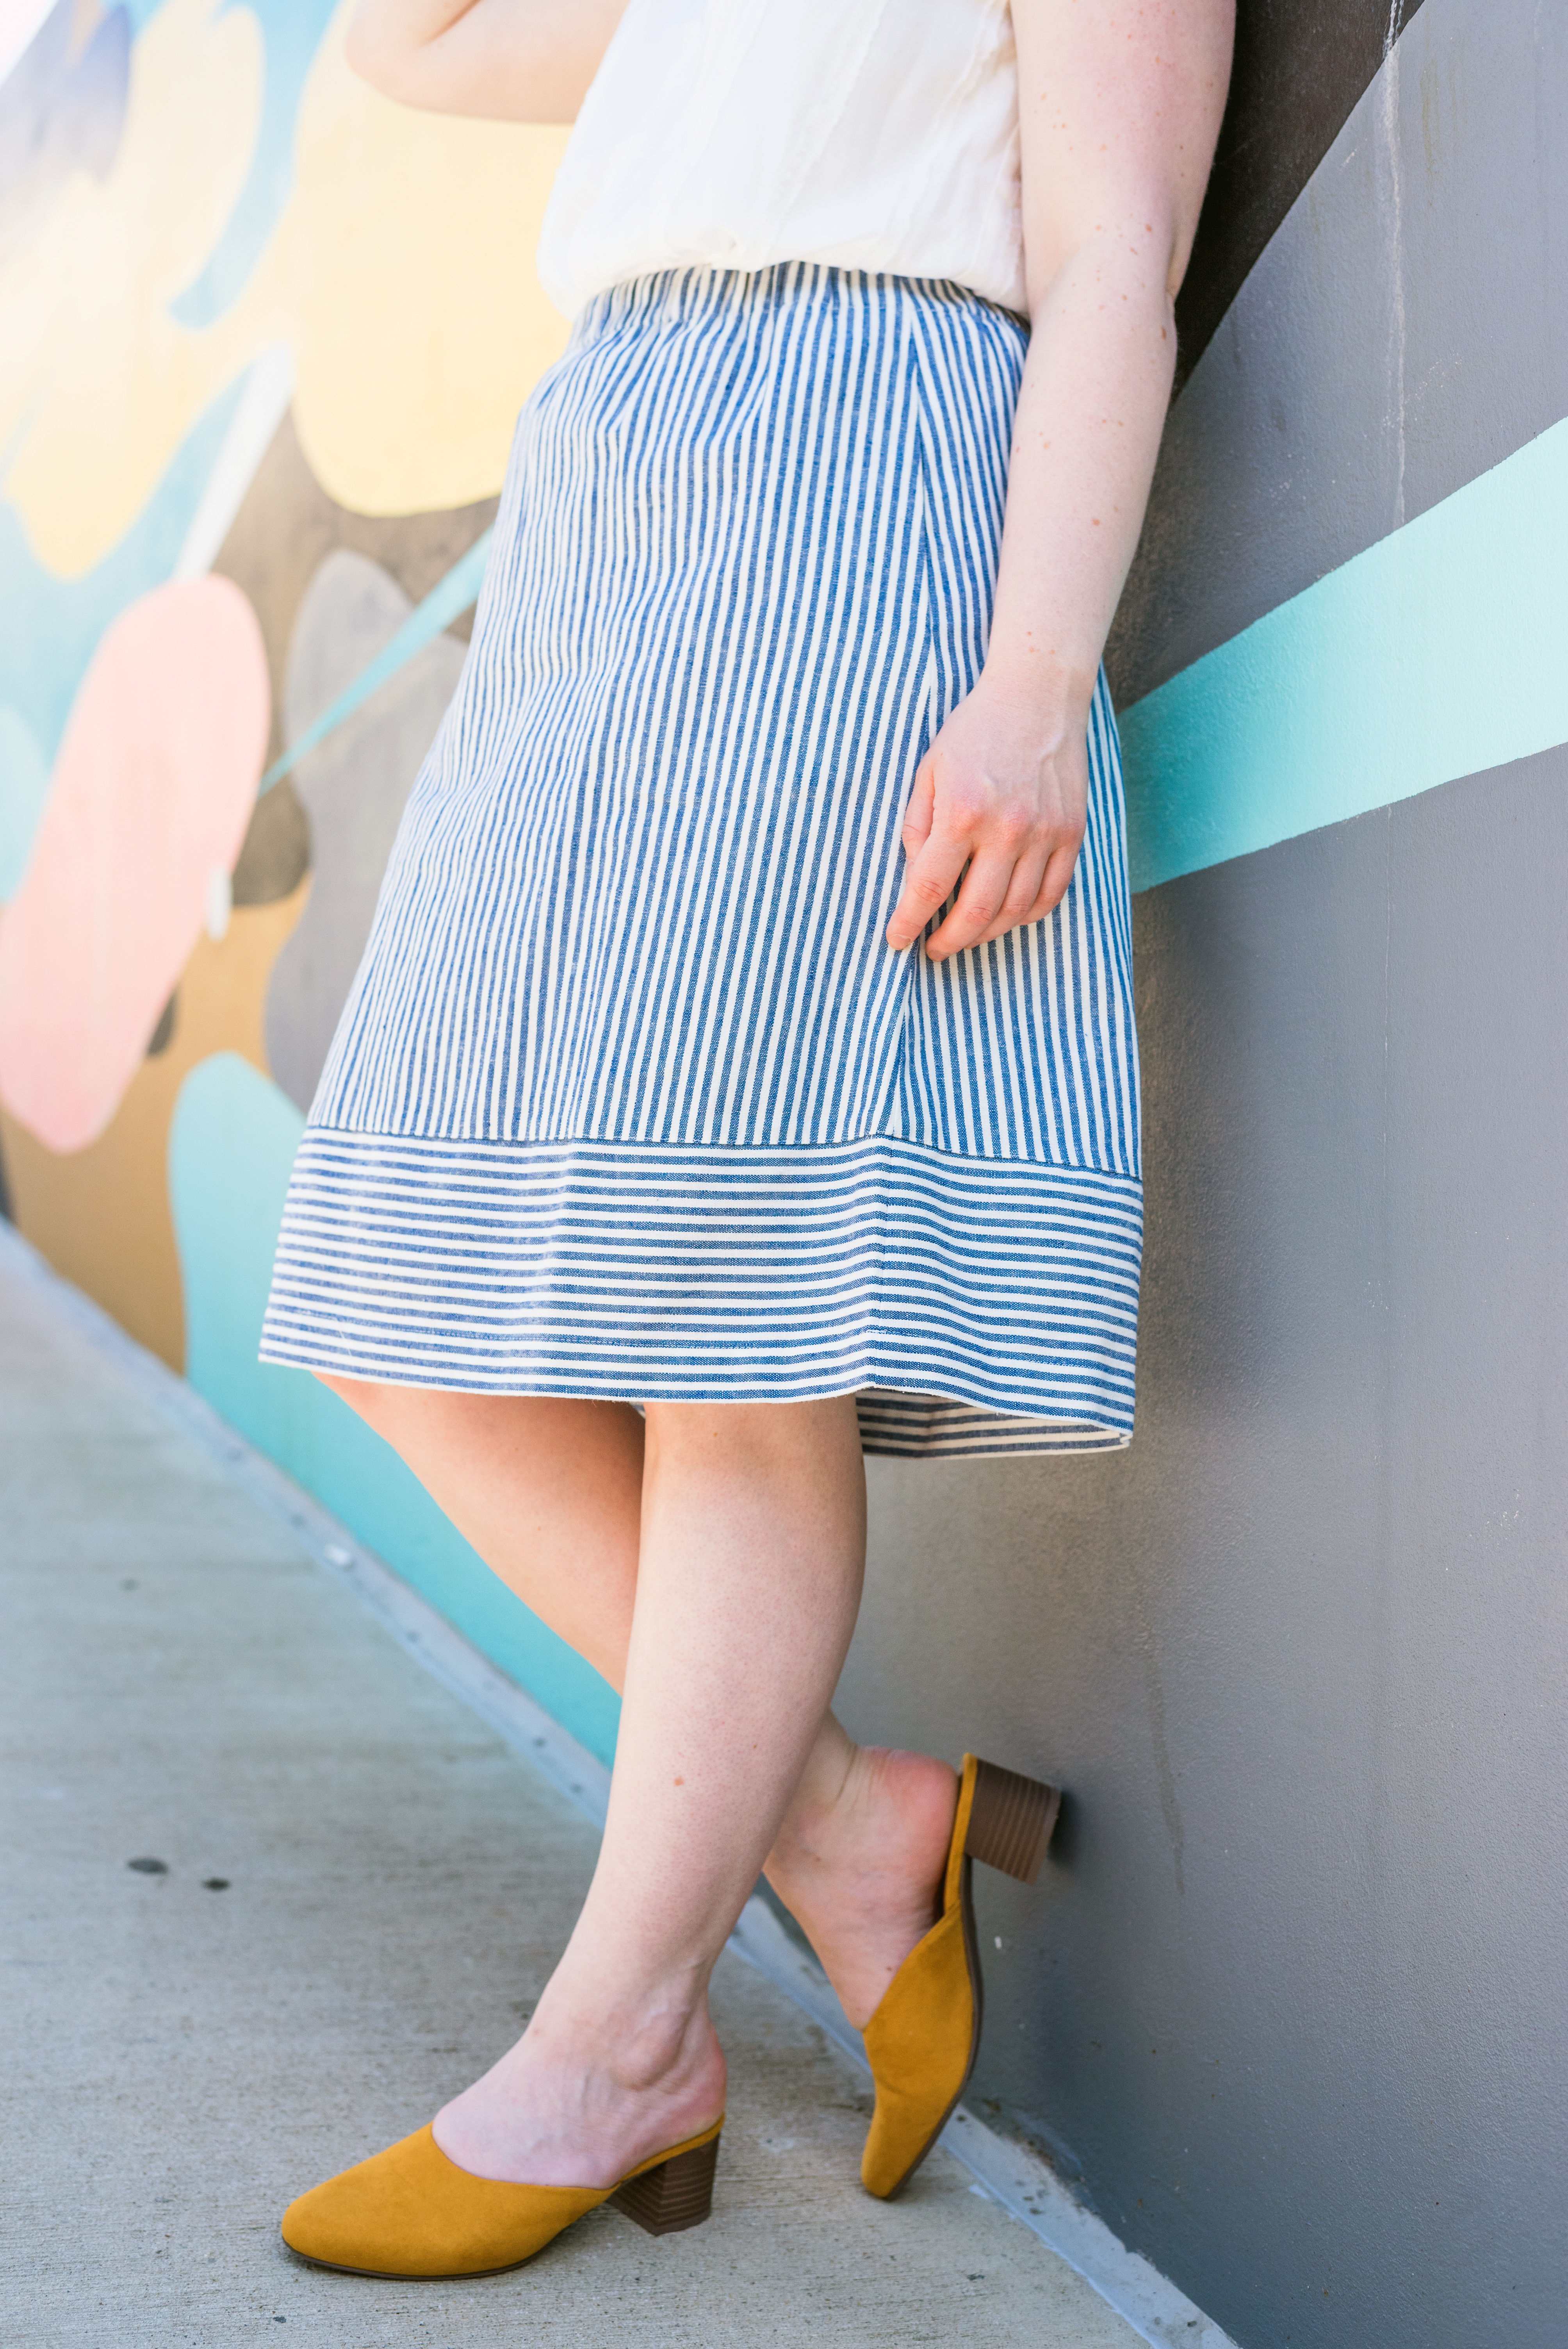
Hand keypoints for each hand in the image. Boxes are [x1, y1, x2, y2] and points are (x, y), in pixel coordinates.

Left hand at [885, 679, 1088, 961]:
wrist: (1038, 695)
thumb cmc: (975, 730)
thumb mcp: (928, 770)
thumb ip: (917, 826)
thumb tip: (914, 879)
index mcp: (962, 812)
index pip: (928, 888)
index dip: (908, 923)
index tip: (896, 941)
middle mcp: (1007, 828)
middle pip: (975, 913)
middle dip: (948, 941)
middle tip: (933, 949)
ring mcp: (1045, 833)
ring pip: (1016, 912)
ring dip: (986, 934)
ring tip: (965, 935)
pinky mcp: (1072, 832)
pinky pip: (1052, 894)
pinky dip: (1027, 916)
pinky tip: (1006, 917)